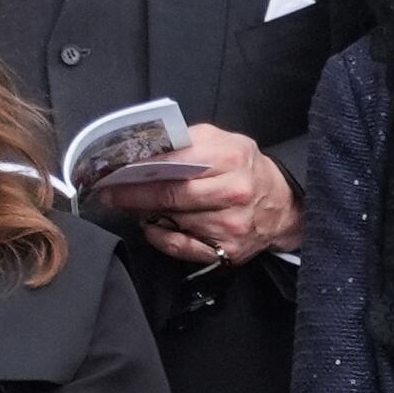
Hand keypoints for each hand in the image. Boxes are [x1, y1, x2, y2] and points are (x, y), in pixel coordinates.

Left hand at [101, 124, 301, 264]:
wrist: (282, 205)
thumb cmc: (245, 169)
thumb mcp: (224, 142)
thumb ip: (188, 141)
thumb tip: (147, 148)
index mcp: (231, 159)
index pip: (177, 163)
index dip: (142, 168)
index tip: (116, 170)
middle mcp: (233, 193)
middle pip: (171, 195)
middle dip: (134, 194)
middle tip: (110, 192)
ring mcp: (230, 225)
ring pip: (174, 221)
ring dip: (145, 214)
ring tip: (130, 205)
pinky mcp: (227, 251)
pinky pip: (181, 247)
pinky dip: (160, 238)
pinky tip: (151, 227)